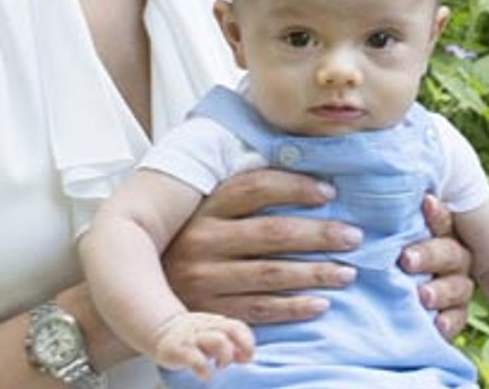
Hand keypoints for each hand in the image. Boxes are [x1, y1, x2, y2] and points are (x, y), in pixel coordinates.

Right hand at [150, 312, 253, 380]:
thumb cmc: (193, 338)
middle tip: (238, 362)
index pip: (239, 327)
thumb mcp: (212, 335)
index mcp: (217, 323)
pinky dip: (204, 369)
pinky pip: (196, 358)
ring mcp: (194, 337)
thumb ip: (229, 343)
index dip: (248, 342)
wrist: (162, 330)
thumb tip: (245, 357)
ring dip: (225, 356)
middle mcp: (207, 327)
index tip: (248, 358)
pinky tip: (205, 376)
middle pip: (232, 329)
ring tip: (219, 366)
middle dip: (243, 346)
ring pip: (219, 340)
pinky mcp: (180, 349)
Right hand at [162, 170, 359, 323]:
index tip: (330, 193)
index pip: (256, 188)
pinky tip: (321, 303)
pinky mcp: (210, 310)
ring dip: (315, 273)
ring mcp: (205, 278)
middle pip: (272, 233)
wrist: (134, 293)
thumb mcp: (203, 213)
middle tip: (353, 237)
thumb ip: (241, 196)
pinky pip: (260, 309)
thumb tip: (304, 178)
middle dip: (319, 234)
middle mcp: (203, 241)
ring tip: (347, 272)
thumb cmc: (186, 244)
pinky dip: (294, 307)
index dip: (296, 187)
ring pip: (271, 274)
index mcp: (205, 208)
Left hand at [401, 194, 475, 339]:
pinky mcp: (455, 313)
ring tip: (422, 295)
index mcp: (440, 234)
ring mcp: (457, 285)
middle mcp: (453, 258)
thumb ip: (388, 222)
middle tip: (406, 259)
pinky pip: (459, 318)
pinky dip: (449, 322)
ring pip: (457, 286)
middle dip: (429, 255)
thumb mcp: (392, 236)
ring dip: (440, 290)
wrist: (403, 293)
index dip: (436, 212)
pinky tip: (438, 326)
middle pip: (450, 253)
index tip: (425, 202)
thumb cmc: (392, 254)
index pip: (442, 220)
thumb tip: (365, 191)